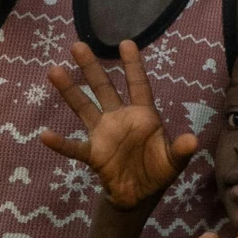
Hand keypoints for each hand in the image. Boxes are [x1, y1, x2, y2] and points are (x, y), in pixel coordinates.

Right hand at [36, 39, 197, 210]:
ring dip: (70, 91)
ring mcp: (104, 134)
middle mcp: (120, 119)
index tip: (126, 43)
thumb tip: (192, 141)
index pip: (139, 85)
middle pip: (104, 89)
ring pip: (84, 108)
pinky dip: (61, 143)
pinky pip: (75, 147)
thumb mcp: (174, 161)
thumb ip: (180, 150)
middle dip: (92, 68)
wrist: (140, 194)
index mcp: (143, 115)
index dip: (133, 65)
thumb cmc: (158, 170)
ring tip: (54, 70)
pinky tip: (45, 135)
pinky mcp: (94, 154)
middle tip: (78, 45)